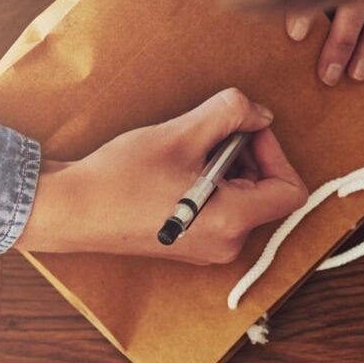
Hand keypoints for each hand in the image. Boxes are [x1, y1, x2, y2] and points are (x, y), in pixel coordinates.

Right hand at [18, 88, 307, 264]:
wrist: (73, 210)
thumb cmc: (121, 178)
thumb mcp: (181, 134)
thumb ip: (230, 115)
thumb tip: (260, 114)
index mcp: (231, 222)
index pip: (290, 190)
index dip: (275, 152)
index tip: (243, 131)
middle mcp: (226, 244)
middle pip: (268, 192)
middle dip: (248, 155)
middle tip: (210, 134)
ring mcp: (208, 248)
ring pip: (244, 199)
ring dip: (227, 167)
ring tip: (188, 151)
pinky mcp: (191, 244)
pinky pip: (221, 210)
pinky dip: (212, 183)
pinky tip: (177, 169)